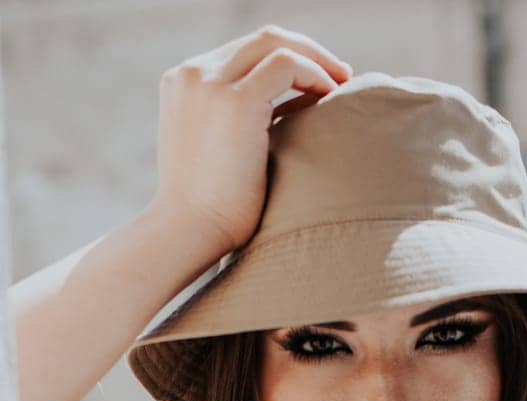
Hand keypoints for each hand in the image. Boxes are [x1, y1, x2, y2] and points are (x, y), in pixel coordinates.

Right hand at [150, 26, 353, 264]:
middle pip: (259, 40)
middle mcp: (192, 74)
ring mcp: (211, 84)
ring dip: (315, 59)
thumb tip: (279, 119)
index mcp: (183, 83)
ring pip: (274, 43)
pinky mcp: (235, 101)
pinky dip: (314, 75)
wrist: (187, 234)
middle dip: (306, 52)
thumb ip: (233, 125)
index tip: (316, 82)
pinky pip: (286, 65)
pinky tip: (331, 98)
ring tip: (344, 83)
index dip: (285, 59)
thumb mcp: (213, 153)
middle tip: (341, 75)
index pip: (241, 53)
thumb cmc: (207, 212)